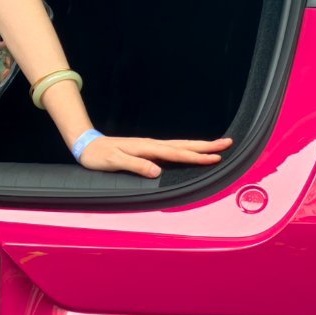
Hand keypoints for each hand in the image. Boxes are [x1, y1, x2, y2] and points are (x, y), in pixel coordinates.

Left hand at [78, 136, 232, 179]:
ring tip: (218, 146)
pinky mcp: (148, 150)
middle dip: (207, 145)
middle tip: (228, 143)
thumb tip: (157, 172)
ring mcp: (150, 146)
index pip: (176, 153)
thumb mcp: (114, 162)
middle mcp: (151, 145)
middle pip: (184, 145)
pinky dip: (186, 150)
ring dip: (199, 146)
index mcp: (146, 148)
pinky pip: (172, 150)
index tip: (215, 157)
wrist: (86, 145)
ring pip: (180, 146)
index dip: (196, 156)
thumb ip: (135, 166)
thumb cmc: (98, 156)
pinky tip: (191, 152)